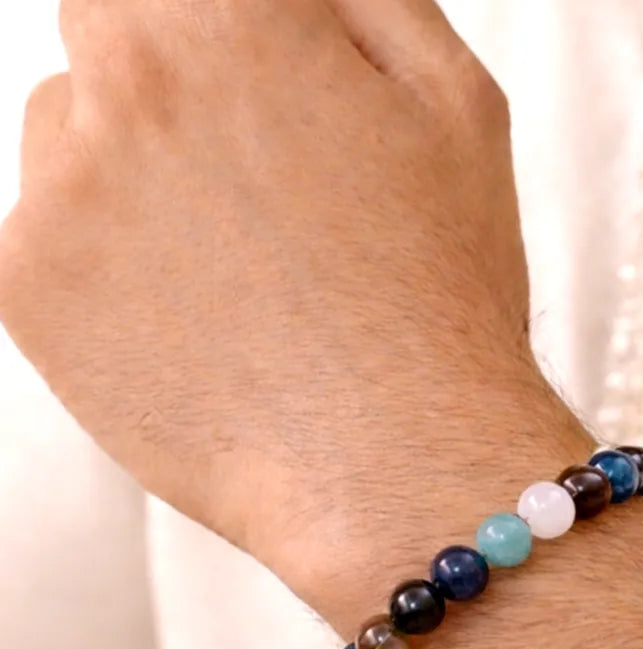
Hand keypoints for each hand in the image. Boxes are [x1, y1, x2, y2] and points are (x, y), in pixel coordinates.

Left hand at [0, 0, 563, 624]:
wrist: (398, 467)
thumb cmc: (442, 304)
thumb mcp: (459, 107)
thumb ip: (367, 2)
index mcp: (231, 20)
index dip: (220, 30)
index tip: (249, 92)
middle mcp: (126, 84)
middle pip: (112, 29)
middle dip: (175, 82)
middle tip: (255, 178)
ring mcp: (62, 190)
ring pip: (70, 133)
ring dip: (133, 170)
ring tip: (236, 270)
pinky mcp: (27, 293)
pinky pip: (45, 239)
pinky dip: (104, 266)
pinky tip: (194, 320)